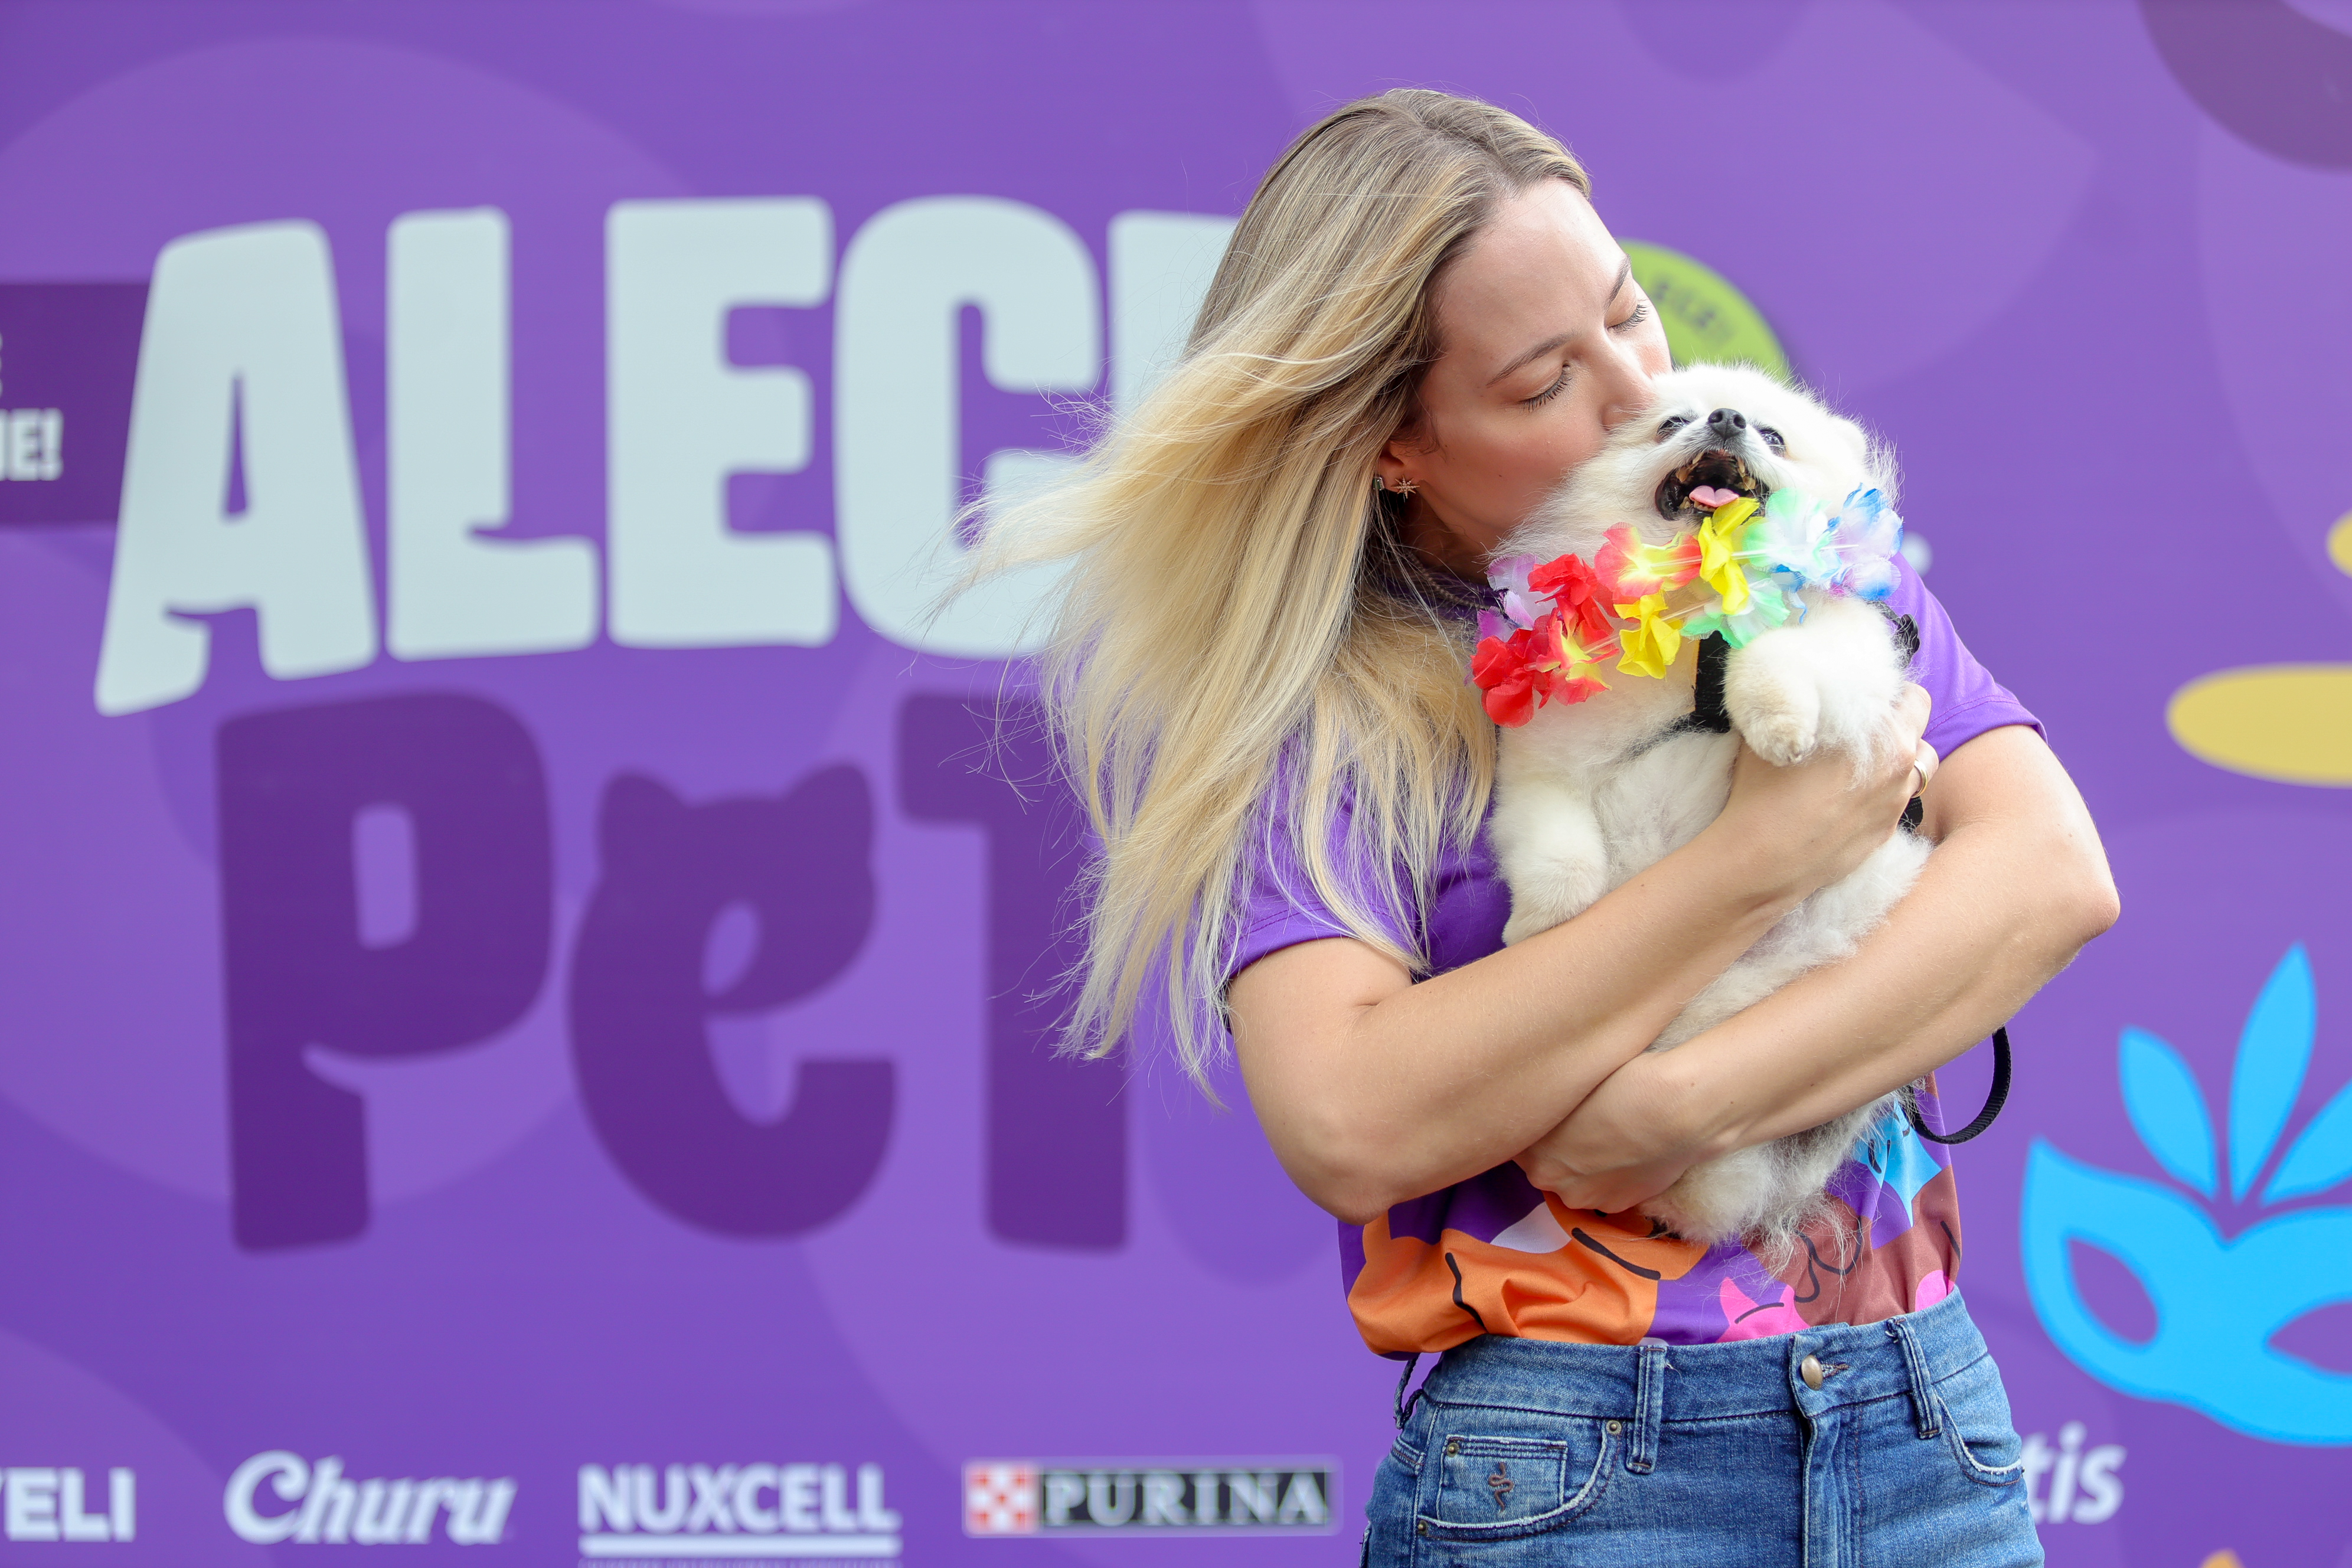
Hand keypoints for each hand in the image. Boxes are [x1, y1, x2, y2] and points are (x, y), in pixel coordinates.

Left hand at [1513, 1056, 1699, 1212]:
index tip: (1553, 1109)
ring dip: (1583, 1165)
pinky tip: (1628, 1152)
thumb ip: (1546, 1103)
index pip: (1518, 1138)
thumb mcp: (1566, 1083)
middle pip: (1543, 1162)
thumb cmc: (1619, 1082)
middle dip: (1556, 1147)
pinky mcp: (1616, 1205)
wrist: (1671, 1111)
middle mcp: (1547, 1179)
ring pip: (1574, 1179)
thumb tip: (1540, 1104)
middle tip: (1583, 1120)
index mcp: (1527, 1147)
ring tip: (1609, 1134)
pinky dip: (1612, 1175)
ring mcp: (1583, 1197)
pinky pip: (1604, 1189)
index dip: (1536, 1122)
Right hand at [1712, 682, 1932, 907]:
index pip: (1911, 696)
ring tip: (1861, 759)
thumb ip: (1808, 707)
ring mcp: (1896, 803)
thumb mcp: (1779, 731)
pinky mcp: (1885, 832)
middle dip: (1896, 719)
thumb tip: (1808, 696)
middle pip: (1919, 727)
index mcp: (1883, 734)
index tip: (1860, 695)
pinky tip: (1844, 797)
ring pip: (1918, 765)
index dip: (1885, 691)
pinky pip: (1896, 799)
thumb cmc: (1764, 792)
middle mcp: (1900, 767)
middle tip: (1861, 723)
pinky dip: (1881, 791)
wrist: (1761, 862)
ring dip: (1898, 755)